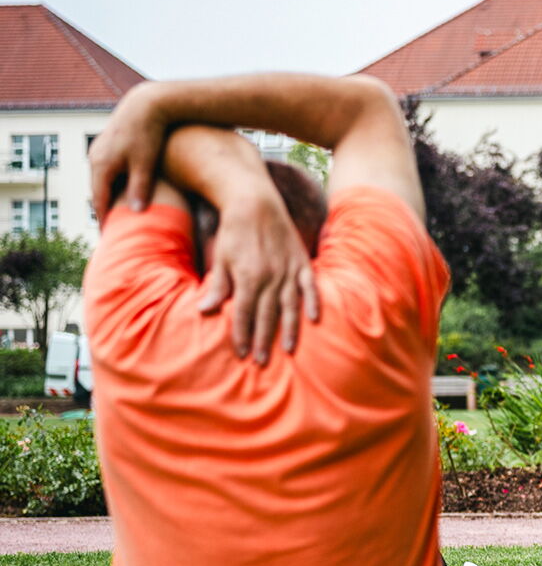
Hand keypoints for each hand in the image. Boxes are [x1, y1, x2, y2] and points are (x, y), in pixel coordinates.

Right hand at [89, 83, 170, 219]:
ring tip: (118, 216)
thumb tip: (135, 212)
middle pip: (97, 192)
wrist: (147, 104)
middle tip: (114, 232)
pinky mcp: (108, 146)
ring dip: (108, 197)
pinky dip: (113, 184)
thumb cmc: (149, 134)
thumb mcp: (145, 164)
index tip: (111, 238)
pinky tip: (123, 193)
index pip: (99, 201)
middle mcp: (95, 159)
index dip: (105, 220)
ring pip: (102, 181)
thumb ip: (139, 189)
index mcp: (101, 166)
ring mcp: (99, 151)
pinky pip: (107, 171)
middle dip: (105, 211)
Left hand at [197, 187, 320, 361]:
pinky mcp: (302, 262)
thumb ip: (217, 286)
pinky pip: (310, 286)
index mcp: (248, 277)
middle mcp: (270, 276)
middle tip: (261, 363)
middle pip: (266, 315)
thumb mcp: (221, 258)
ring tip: (288, 350)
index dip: (241, 335)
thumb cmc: (233, 231)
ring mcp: (288, 270)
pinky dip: (314, 302)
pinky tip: (315, 319)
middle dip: (263, 340)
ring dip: (288, 329)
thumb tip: (203, 310)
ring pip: (289, 306)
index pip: (243, 313)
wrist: (254, 202)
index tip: (241, 354)